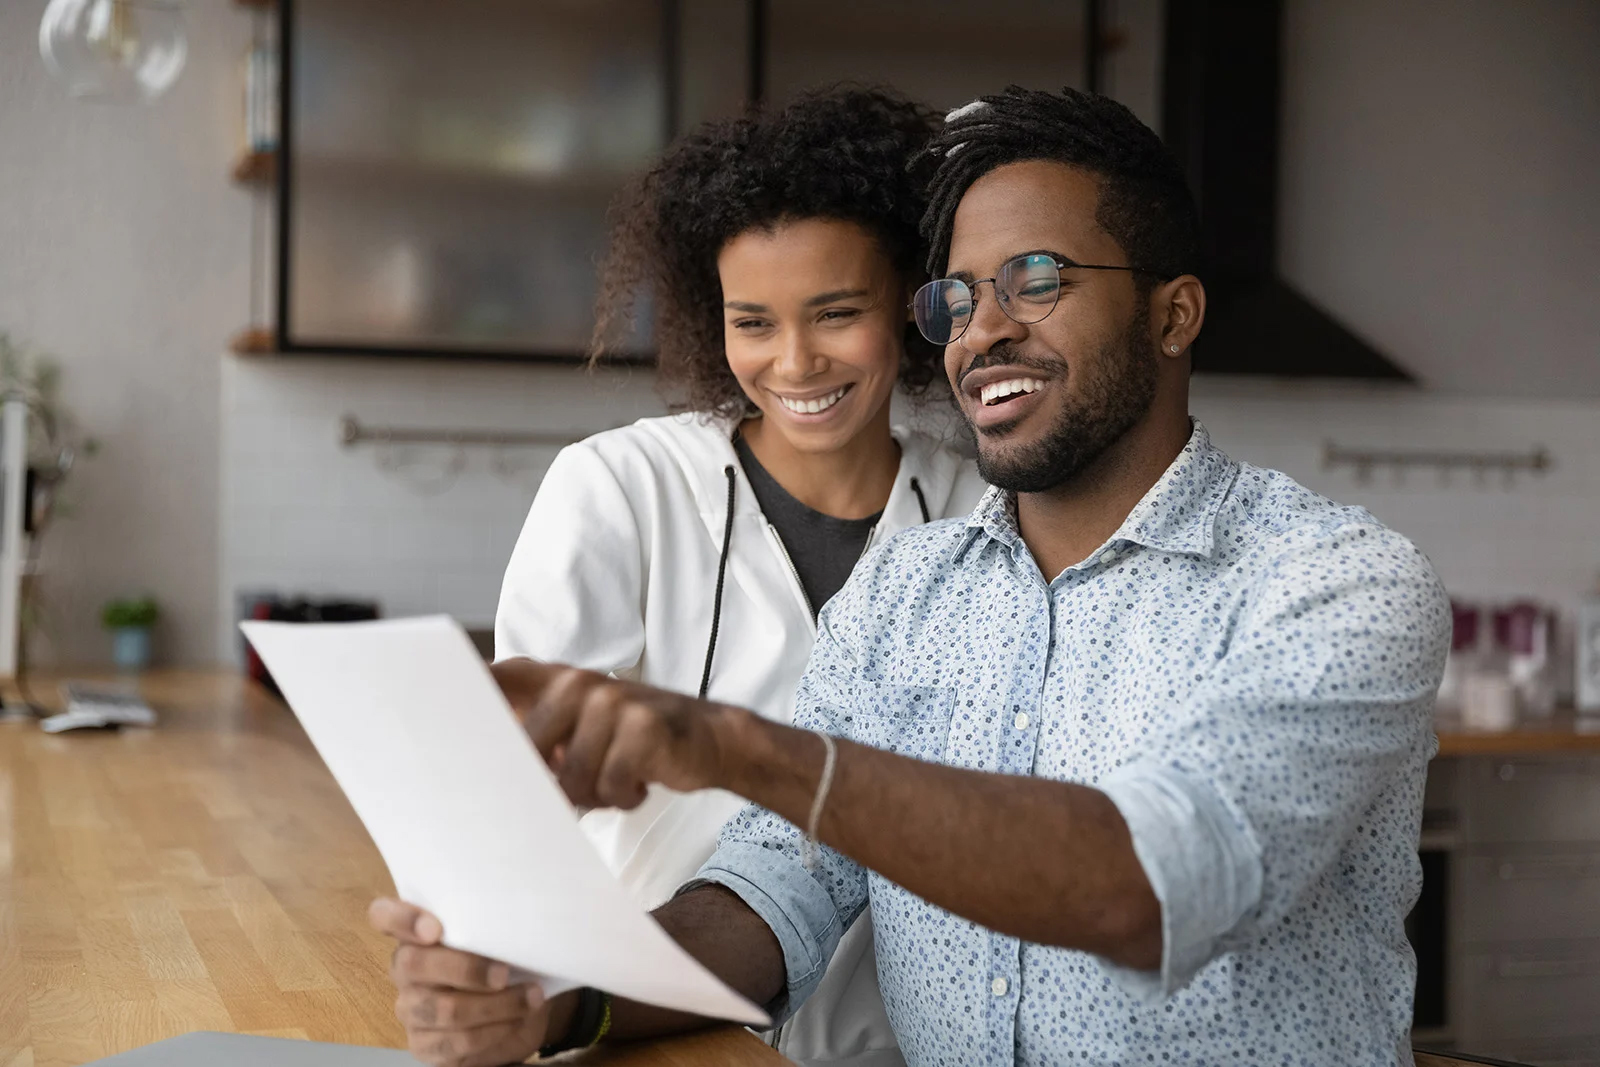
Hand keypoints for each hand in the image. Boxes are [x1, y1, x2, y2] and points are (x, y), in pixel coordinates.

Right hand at [369, 897, 567, 1066]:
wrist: (522, 1009)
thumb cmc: (508, 962)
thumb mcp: (502, 937)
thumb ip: (490, 925)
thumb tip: (510, 917)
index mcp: (416, 932)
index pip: (383, 915)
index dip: (401, 919)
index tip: (434, 929)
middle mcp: (405, 968)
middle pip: (413, 964)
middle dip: (466, 969)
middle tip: (504, 973)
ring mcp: (410, 1008)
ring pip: (442, 1008)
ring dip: (495, 1005)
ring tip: (530, 997)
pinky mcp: (424, 1045)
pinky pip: (455, 1042)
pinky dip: (494, 1031)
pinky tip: (516, 1020)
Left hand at [491, 659, 741, 808]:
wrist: (711, 738)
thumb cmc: (635, 741)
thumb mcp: (585, 726)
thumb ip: (541, 735)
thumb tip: (486, 772)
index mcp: (559, 680)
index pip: (500, 678)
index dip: (466, 690)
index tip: (435, 712)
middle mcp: (580, 683)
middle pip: (530, 751)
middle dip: (552, 784)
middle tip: (581, 787)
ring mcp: (612, 702)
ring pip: (572, 778)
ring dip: (594, 795)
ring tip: (615, 782)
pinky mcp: (642, 729)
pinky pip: (610, 786)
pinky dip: (624, 798)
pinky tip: (639, 784)